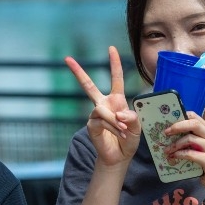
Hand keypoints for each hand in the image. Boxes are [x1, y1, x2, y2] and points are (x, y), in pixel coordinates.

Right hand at [66, 46, 139, 166]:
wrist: (120, 156)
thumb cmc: (129, 139)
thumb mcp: (137, 127)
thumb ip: (132, 117)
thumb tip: (118, 114)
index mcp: (117, 100)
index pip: (116, 78)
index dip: (114, 63)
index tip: (111, 48)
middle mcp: (103, 104)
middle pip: (88, 86)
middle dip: (78, 72)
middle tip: (67, 59)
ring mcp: (95, 114)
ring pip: (102, 110)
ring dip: (115, 121)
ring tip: (123, 130)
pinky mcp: (91, 125)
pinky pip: (101, 120)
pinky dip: (113, 127)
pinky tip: (118, 134)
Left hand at [161, 111, 204, 193]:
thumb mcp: (198, 146)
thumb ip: (189, 138)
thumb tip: (169, 133)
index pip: (194, 116)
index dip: (181, 116)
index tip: (168, 121)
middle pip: (194, 124)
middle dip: (178, 126)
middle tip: (166, 132)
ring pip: (191, 139)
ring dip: (176, 144)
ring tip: (167, 150)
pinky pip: (191, 154)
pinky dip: (180, 154)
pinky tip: (174, 157)